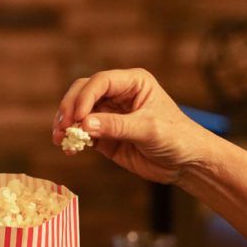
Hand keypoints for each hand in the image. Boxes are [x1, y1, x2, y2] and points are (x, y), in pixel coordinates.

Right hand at [52, 68, 210, 184]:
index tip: (78, 118)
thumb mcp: (148, 129)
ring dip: (66, 123)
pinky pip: (82, 132)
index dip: (85, 97)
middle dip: (70, 108)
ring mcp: (109, 114)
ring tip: (59, 138)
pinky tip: (68, 149)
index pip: (100, 82)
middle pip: (83, 92)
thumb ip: (116, 126)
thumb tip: (84, 125)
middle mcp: (118, 94)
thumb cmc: (177, 138)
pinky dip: (72, 139)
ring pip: (78, 112)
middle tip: (63, 127)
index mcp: (132, 82)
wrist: (186, 164)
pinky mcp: (104, 134)